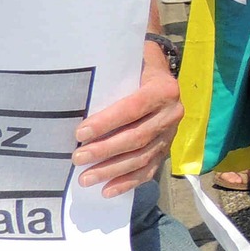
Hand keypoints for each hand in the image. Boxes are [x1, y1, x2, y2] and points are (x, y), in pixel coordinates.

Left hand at [70, 46, 182, 197]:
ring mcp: (171, 134)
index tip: (80, 133)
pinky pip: (149, 170)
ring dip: (112, 171)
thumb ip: (115, 69)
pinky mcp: (167, 149)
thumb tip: (80, 80)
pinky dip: (128, 183)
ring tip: (85, 179)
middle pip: (137, 137)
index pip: (133, 108)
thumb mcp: (133, 59)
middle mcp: (172, 113)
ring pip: (141, 157)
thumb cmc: (139, 66)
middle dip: (105, 150)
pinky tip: (107, 191)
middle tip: (77, 158)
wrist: (164, 77)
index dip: (107, 122)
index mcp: (164, 89)